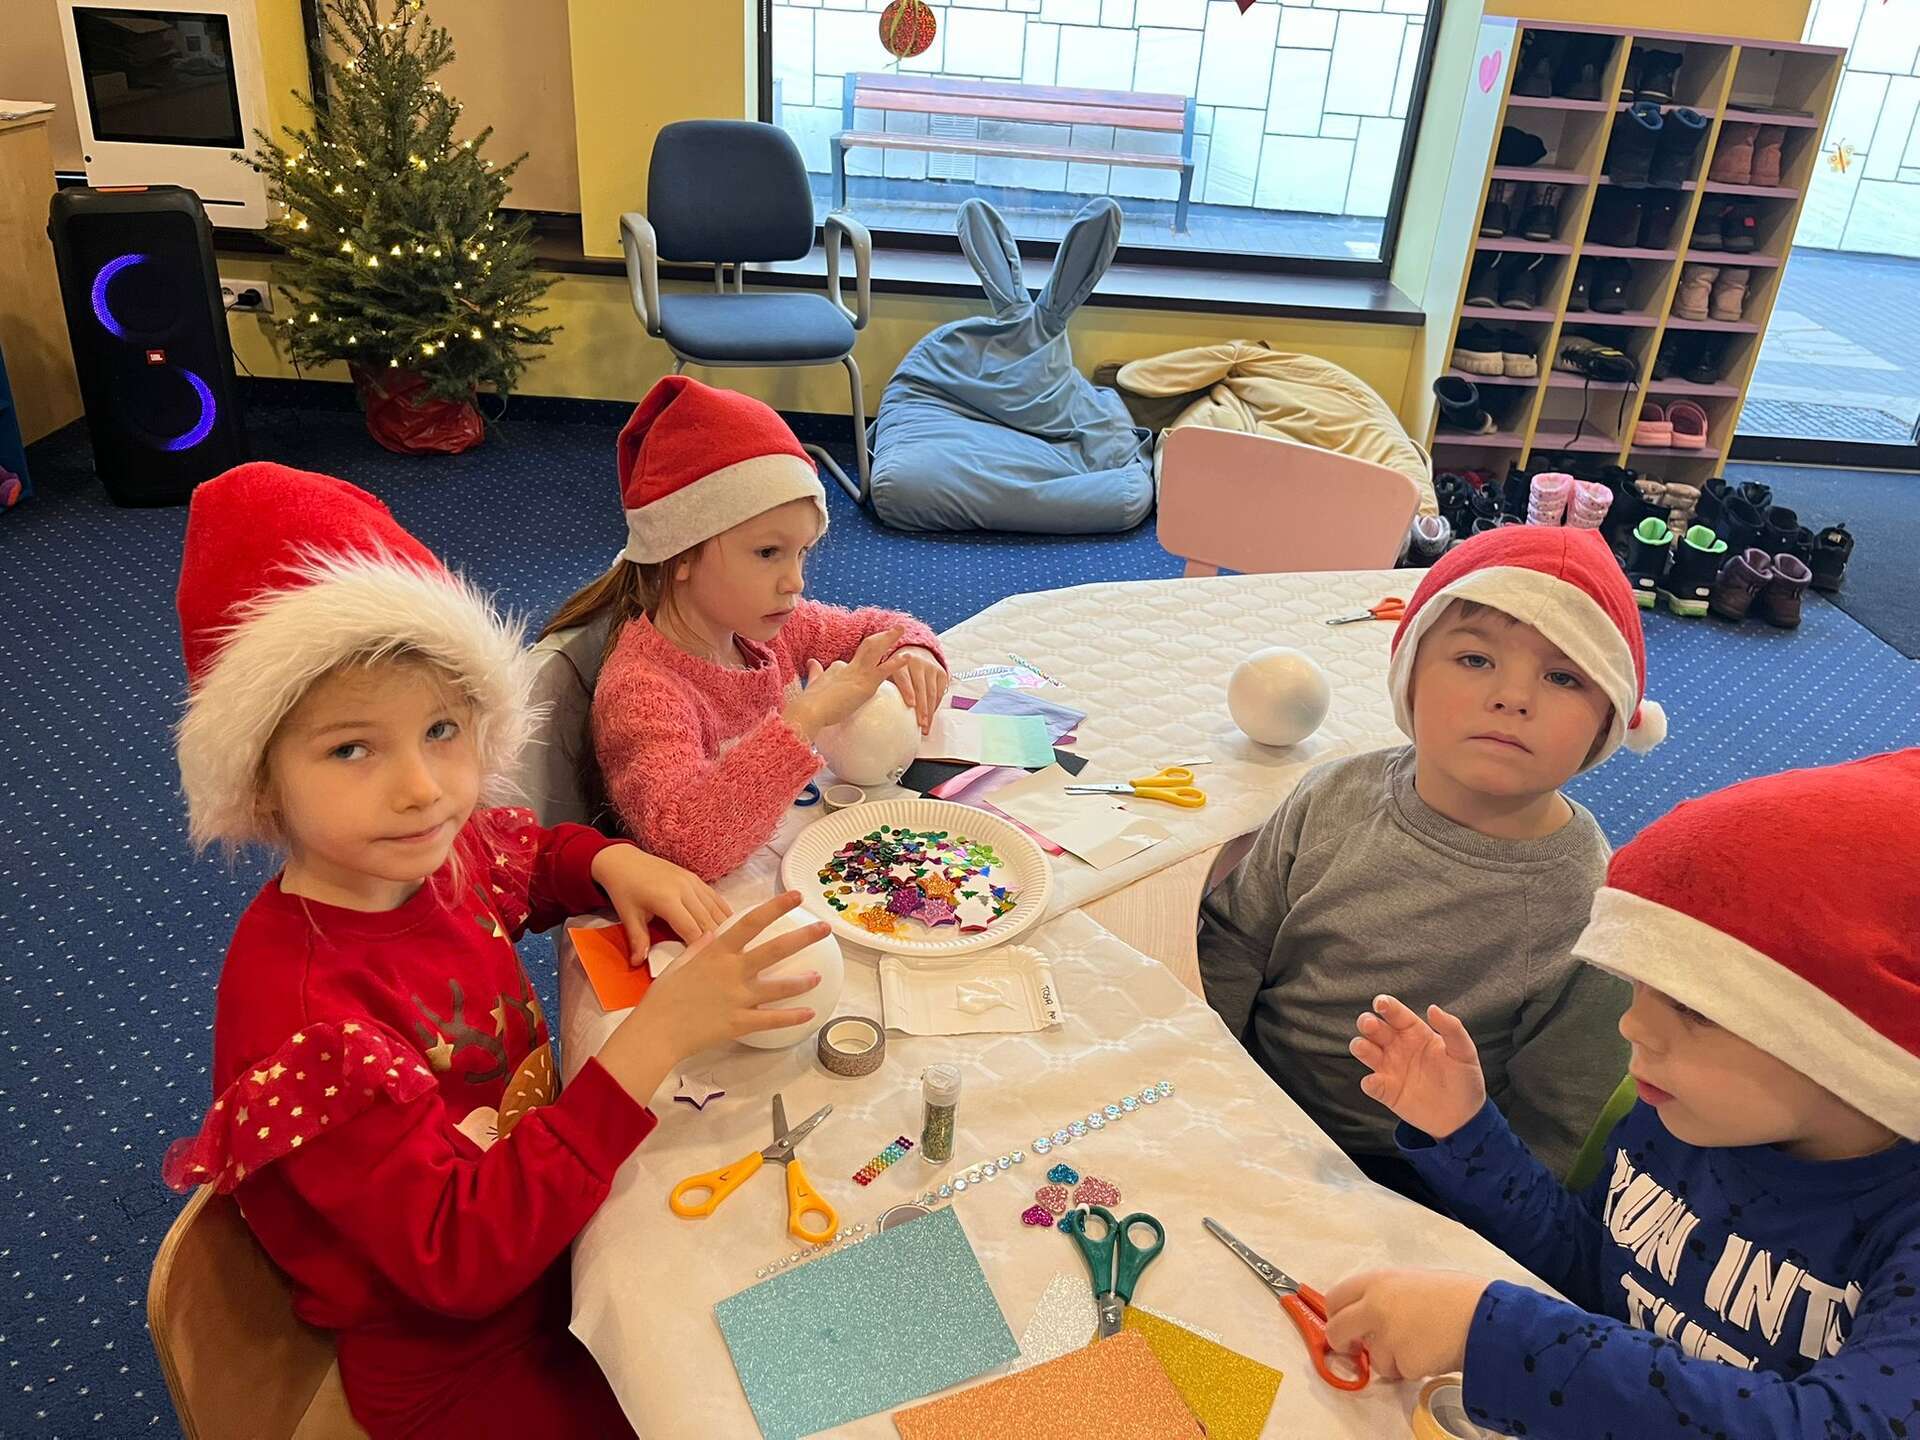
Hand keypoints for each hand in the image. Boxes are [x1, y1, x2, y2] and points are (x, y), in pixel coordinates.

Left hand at [590, 843, 731, 957]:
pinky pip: (715, 898)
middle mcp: (684, 889)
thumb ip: (638, 939)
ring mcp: (692, 882)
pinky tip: (730, 926)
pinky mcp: (696, 878)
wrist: (624, 860)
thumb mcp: (628, 916)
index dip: (700, 948)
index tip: (706, 965)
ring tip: (731, 947)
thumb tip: (638, 963)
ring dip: (724, 928)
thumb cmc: (624, 890)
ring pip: (715, 909)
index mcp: (667, 900)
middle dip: (715, 942)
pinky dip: (723, 913)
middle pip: (707, 921)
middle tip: (723, 961)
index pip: (691, 930)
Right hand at [595, 892, 828, 1101]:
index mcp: (718, 952)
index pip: (752, 922)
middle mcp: (733, 971)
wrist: (656, 1031)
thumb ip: (699, 947)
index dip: (776, 906)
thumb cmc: (664, 996)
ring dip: (802, 981)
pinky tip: (809, 1014)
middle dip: (804, 937)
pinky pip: (772, 1020)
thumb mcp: (679, 963)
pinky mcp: (740, 1022)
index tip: (796, 896)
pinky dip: (792, 1017)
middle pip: (776, 949)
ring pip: (779, 987)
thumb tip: (712, 933)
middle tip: (825, 928)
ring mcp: (739, 997)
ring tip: (818, 977)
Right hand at [783, 628, 908, 739]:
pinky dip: (896, 662)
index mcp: (838, 668)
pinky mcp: (865, 685)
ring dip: (889, 638)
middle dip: (881, 637)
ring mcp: (858, 674)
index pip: (856, 660)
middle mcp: (849, 666)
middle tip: (895, 628)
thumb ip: (815, 672)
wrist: (810, 710)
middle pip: (867, 646)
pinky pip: (884, 670)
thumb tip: (811, 662)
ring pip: (876, 650)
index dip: (865, 659)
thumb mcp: (813, 684)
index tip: (876, 656)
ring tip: (901, 629)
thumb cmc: (811, 703)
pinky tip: (907, 657)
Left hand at [888, 646, 948, 734]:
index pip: (904, 678)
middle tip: (921, 725)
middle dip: (922, 708)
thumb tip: (879, 710)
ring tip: (926, 726)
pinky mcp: (941, 672)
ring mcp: (931, 667)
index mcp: (900, 661)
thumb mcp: (889, 672)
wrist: (916, 652)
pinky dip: (936, 706)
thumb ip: (886, 686)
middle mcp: (918, 662)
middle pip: (921, 688)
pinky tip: (931, 716)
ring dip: (930, 711)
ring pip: (932, 692)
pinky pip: (940, 692)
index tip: (911, 704)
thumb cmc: (898, 668)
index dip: (908, 691)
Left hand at [1323, 1268, 1488, 1381]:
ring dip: (1391, 1359)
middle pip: (1337, 1330)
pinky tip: (1432, 1353)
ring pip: (1374, 1358)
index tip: (1340, 1324)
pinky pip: (1400, 1372)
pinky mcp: (1403, 1362)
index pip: (1335, 1296)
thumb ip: (1384, 1297)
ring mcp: (1387, 1336)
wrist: (1484, 1317)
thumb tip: (1367, 1318)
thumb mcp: (1412, 1282)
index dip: (1335, 1314)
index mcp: (1378, 1280)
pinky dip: (1413, 1369)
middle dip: (1342, 1344)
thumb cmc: (1456, 1295)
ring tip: (1421, 1343)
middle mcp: (1375, 1306)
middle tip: (1353, 1350)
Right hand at [1349, 994, 1486, 1139]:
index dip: (1386, 1005)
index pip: (1396, 1014)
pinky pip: (1371, 1084)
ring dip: (1360, 1047)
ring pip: (1366, 1051)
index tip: (1380, 1003)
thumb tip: (1433, 1009)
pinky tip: (1374, 1082)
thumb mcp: (1464, 1051)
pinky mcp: (1387, 1092)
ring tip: (1363, 1047)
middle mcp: (1398, 1047)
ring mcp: (1390, 1069)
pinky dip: (1369, 1082)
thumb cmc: (1464, 1079)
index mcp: (1415, 1033)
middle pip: (1374, 1029)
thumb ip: (1452, 1028)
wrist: (1463, 1116)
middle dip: (1368, 1023)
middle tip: (1370, 1024)